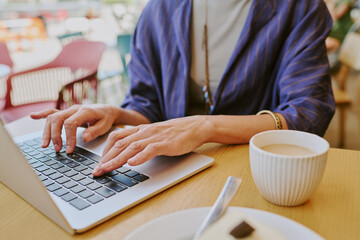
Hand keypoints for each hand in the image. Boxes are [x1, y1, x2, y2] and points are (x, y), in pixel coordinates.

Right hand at [30, 104, 120, 152]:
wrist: (106, 110)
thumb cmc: (105, 118)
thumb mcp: (105, 126)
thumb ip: (94, 132)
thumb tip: (84, 138)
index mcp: (85, 111)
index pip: (71, 123)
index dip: (68, 137)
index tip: (69, 149)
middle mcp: (74, 109)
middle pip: (58, 119)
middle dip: (55, 136)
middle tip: (58, 149)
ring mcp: (69, 110)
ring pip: (52, 117)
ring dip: (47, 131)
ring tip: (46, 145)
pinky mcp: (66, 112)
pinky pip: (51, 112)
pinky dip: (41, 114)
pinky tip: (33, 116)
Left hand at [92, 116, 212, 175]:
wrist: (194, 127)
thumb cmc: (175, 132)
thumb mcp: (154, 134)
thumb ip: (141, 140)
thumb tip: (128, 153)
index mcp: (140, 129)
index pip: (116, 137)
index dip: (105, 150)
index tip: (98, 162)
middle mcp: (144, 132)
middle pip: (119, 143)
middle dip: (106, 158)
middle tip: (96, 171)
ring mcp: (154, 137)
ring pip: (131, 147)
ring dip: (117, 159)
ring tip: (107, 169)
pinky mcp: (165, 144)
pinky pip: (150, 150)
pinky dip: (140, 157)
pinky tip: (132, 164)